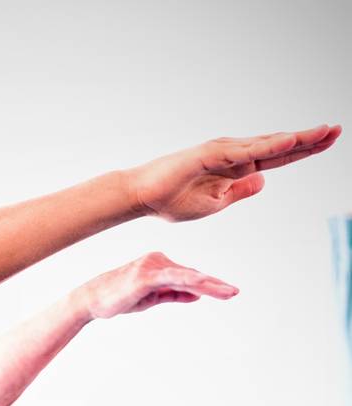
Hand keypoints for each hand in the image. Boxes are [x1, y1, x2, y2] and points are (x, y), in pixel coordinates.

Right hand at [82, 253, 237, 318]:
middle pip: (192, 275)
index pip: (190, 277)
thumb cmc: (121, 297)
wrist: (93, 299)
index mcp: (161, 265)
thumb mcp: (153, 297)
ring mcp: (153, 266)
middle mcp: (160, 261)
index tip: (227, 291)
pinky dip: (190, 281)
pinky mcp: (146, 275)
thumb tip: (198, 294)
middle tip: (234, 292)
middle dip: (214, 285)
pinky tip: (203, 286)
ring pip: (187, 276)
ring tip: (227, 292)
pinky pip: (173, 278)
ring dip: (208, 285)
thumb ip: (175, 294)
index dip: (210, 285)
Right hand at [134, 125, 340, 222]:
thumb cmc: (174, 201)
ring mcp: (222, 152)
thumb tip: (264, 180)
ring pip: (266, 144)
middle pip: (278, 145)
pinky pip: (244, 151)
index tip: (328, 141)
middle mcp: (234, 155)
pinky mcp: (209, 154)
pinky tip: (288, 140)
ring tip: (322, 133)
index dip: (303, 149)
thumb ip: (240, 191)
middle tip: (337, 130)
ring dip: (294, 139)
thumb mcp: (216, 203)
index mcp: (237, 169)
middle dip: (308, 139)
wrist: (144, 198)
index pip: (278, 157)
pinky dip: (267, 145)